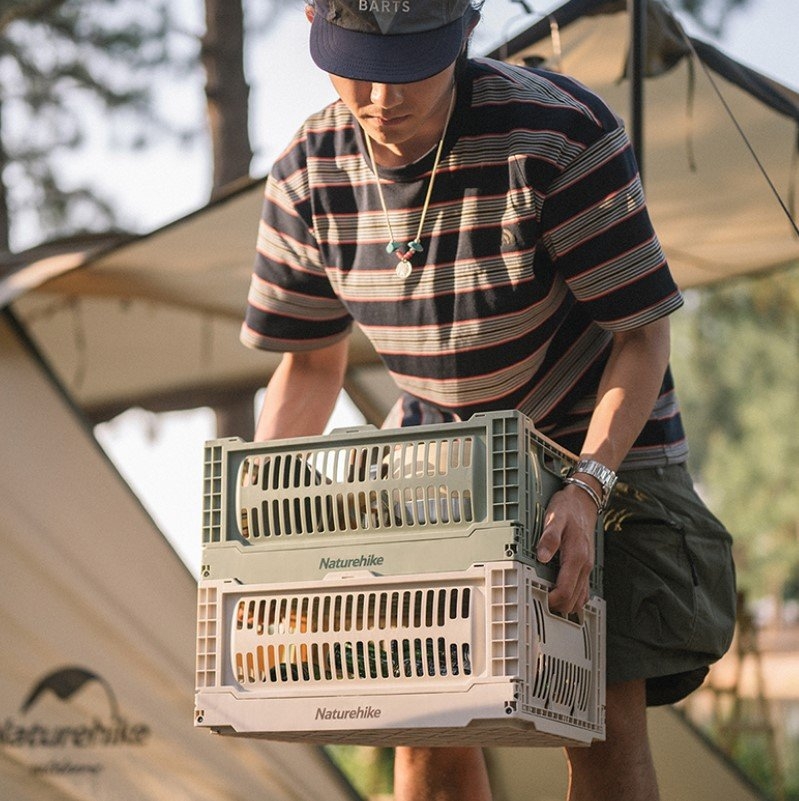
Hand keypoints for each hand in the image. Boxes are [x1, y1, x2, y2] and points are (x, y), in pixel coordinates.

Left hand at [535, 483, 596, 614]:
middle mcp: (584, 565)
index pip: (566, 590)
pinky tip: (559, 592)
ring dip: (565, 603)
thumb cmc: (567, 508)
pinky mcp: (586, 566)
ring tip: (547, 598)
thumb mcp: (554, 517)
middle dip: (557, 605)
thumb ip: (549, 537)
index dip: (552, 600)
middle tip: (538, 600)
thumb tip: (542, 556)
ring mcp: (587, 567)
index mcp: (576, 556)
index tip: (538, 597)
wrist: (584, 501)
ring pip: (580, 598)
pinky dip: (573, 597)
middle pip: (573, 600)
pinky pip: (583, 590)